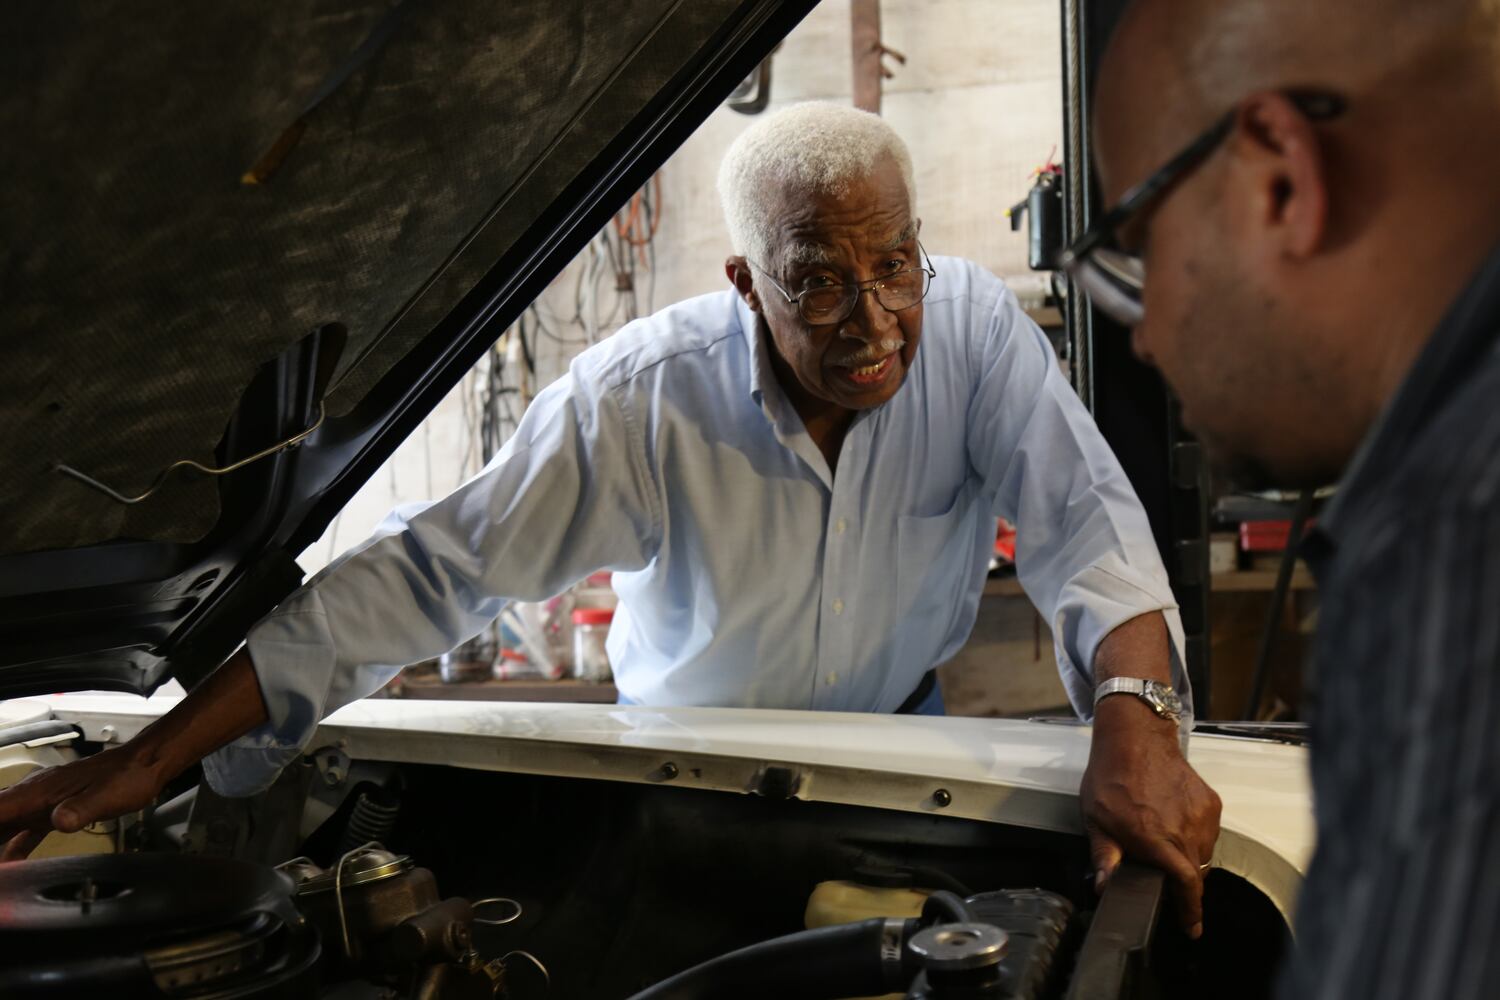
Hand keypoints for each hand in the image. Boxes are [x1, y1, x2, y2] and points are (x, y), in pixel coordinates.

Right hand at [0, 649, 272, 861]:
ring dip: (0, 839)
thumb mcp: (104, 797)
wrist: (147, 764)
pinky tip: (12, 860)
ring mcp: (46, 800)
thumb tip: (57, 821)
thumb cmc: (128, 777)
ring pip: (8, 823)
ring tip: (1, 870)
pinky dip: (16, 843)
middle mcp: (36, 793)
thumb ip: (79, 810)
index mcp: (40, 790)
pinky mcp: (59, 807)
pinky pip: (27, 828)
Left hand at [1080, 696, 1221, 937]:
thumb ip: (1104, 857)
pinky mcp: (1211, 802)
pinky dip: (1197, 838)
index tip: (1192, 928)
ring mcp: (1201, 815)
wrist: (1135, 737)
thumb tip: (1105, 887)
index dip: (1191, 910)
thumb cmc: (1111, 777)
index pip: (1186, 884)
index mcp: (1156, 838)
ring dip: (1190, 860)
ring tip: (1168, 850)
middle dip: (1187, 887)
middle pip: (1196, 873)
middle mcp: (1184, 830)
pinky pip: (1209, 832)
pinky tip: (1176, 828)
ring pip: (1204, 853)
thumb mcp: (1096, 820)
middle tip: (1172, 887)